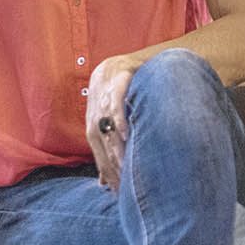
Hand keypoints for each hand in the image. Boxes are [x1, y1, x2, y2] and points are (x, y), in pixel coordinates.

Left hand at [85, 54, 142, 189]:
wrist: (151, 55)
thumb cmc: (139, 90)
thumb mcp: (124, 115)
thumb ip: (114, 147)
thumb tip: (103, 184)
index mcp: (93, 112)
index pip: (96, 145)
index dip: (105, 168)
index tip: (117, 189)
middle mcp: (95, 99)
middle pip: (97, 136)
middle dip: (108, 161)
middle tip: (121, 183)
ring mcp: (106, 85)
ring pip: (105, 120)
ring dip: (114, 145)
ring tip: (124, 166)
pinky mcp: (120, 72)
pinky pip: (117, 97)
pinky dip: (119, 115)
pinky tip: (125, 133)